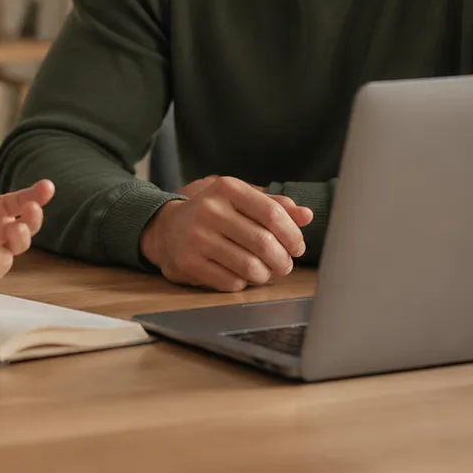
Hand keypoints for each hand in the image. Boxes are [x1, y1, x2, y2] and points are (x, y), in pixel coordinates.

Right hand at [139, 175, 312, 292]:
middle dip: (283, 260)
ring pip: (250, 267)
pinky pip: (231, 282)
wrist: (164, 228)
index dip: (292, 235)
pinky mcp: (189, 263)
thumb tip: (307, 215)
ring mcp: (197, 238)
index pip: (273, 213)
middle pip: (264, 243)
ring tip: (265, 271)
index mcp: (226, 189)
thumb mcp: (239, 199)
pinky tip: (239, 274)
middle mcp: (210, 210)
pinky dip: (242, 283)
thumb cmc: (212, 213)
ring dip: (265, 274)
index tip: (297, 246)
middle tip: (285, 265)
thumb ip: (273, 205)